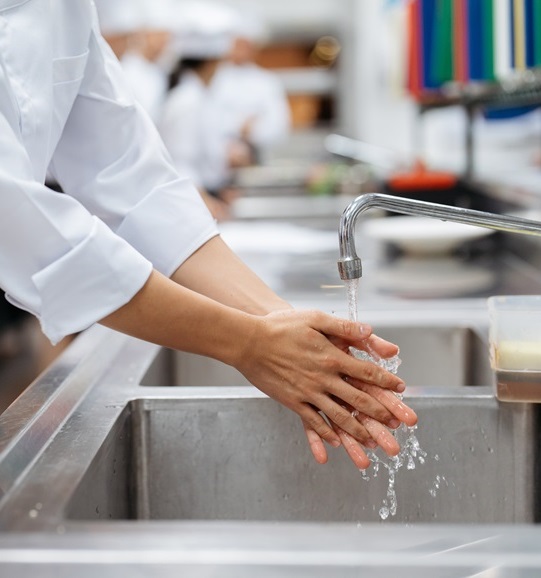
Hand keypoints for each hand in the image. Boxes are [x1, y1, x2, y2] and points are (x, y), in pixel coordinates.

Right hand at [234, 309, 414, 463]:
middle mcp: (324, 378)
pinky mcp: (292, 402)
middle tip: (395, 427)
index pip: (367, 373)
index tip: (400, 389)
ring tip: (371, 443)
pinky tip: (335, 441)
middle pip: (358, 400)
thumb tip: (370, 331)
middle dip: (380, 415)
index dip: (387, 382)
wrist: (249, 342)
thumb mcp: (315, 319)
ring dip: (357, 431)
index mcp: (332, 357)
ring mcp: (308, 393)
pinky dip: (326, 433)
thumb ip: (344, 326)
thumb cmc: (282, 327)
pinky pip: (312, 422)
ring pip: (338, 416)